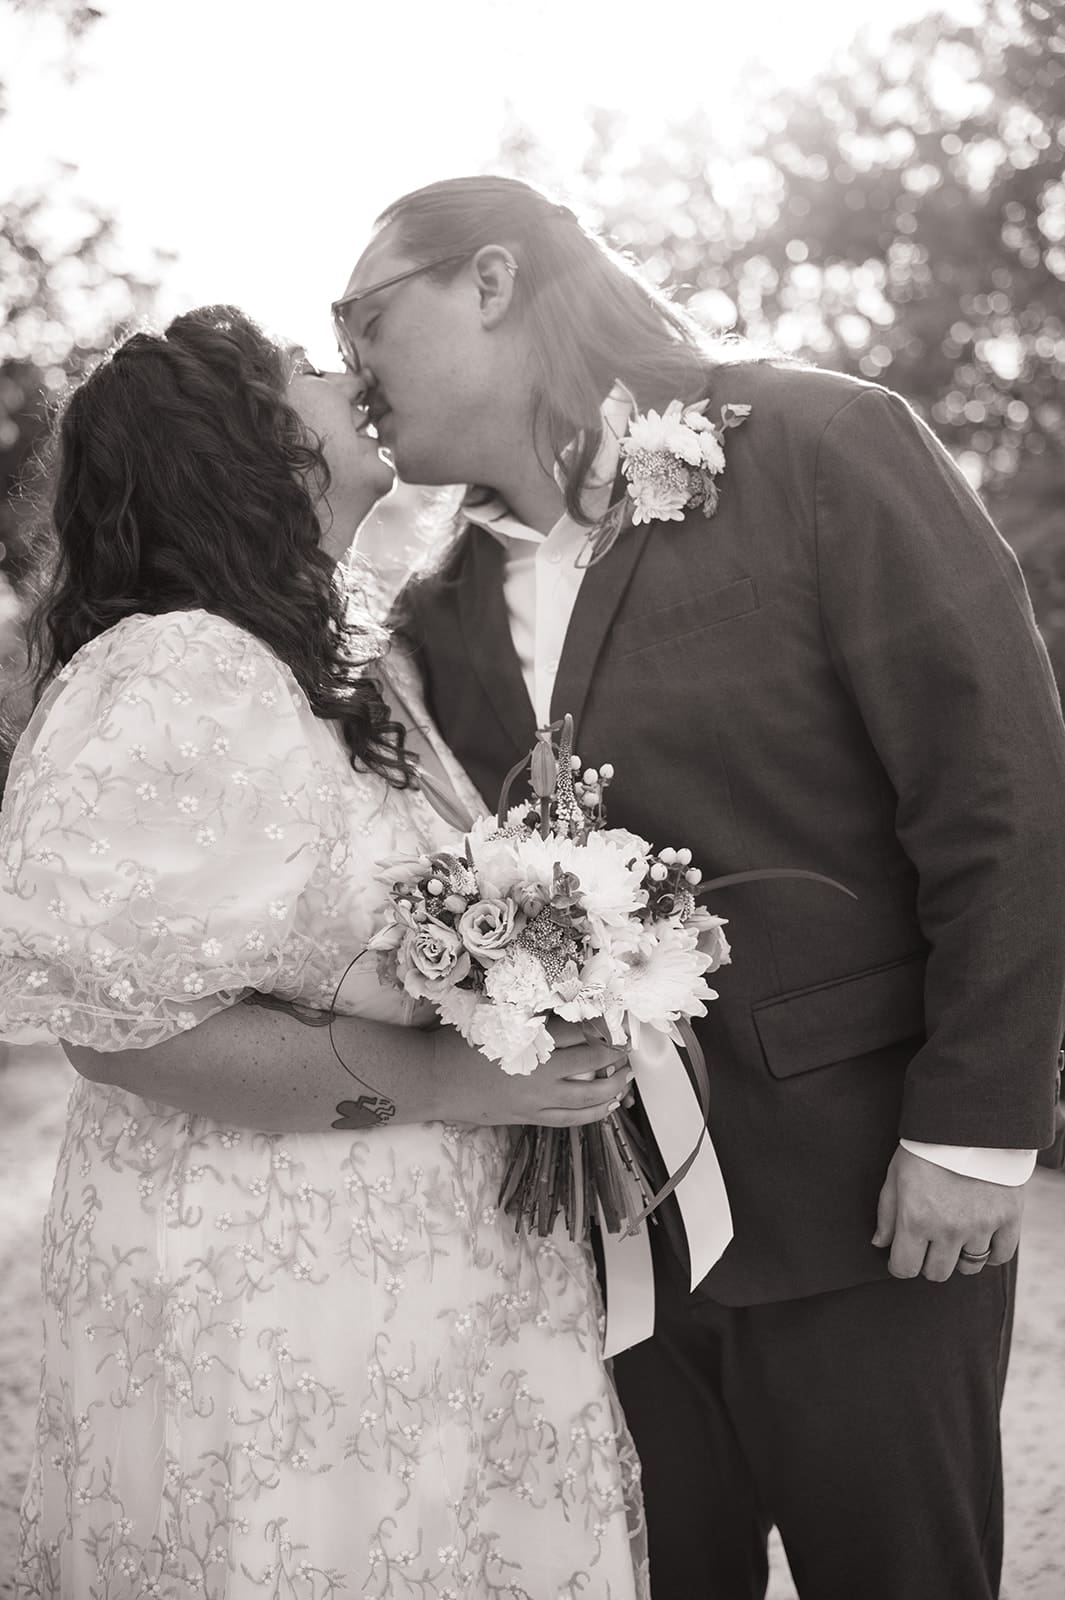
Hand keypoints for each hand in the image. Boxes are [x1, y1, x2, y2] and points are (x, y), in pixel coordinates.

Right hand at [428, 1019, 630, 1127]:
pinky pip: (569, 1119)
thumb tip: (557, 1001)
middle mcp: (539, 1071)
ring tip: (627, 1079)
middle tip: (628, 1048)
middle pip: (591, 1062)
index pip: (579, 1030)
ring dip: (613, 1087)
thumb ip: (526, 1012)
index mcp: (530, 1040)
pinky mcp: (528, 1117)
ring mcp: (536, 1099)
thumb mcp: (493, 1016)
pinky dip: (592, 1114)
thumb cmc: (458, 1042)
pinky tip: (607, 1106)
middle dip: (615, 1055)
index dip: (602, 1025)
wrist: (433, 1079)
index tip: (615, 1020)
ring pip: (587, 1096)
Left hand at [872, 1145, 1025, 1280]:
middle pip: (937, 1273)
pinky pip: (1000, 1256)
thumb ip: (887, 1213)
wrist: (969, 1122)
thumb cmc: (926, 1147)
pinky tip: (981, 1236)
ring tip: (956, 1233)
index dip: (901, 1265)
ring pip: (968, 1267)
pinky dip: (990, 1252)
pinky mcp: (1008, 1219)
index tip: (904, 1255)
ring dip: (959, 1256)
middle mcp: (948, 1229)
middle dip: (928, 1260)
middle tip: (930, 1241)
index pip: (905, 1268)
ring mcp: (981, 1226)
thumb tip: (881, 1244)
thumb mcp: (896, 1174)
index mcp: (916, 1219)